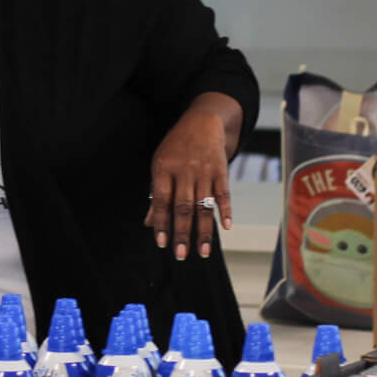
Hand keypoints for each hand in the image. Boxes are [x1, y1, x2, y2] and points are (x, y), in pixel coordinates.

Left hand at [144, 109, 232, 261]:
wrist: (202, 122)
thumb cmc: (176, 148)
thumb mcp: (160, 165)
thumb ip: (156, 194)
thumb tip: (149, 223)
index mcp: (164, 168)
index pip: (161, 200)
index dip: (161, 222)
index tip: (161, 243)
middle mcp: (184, 170)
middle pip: (183, 206)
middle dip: (182, 232)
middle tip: (180, 254)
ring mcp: (204, 171)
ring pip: (204, 205)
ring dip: (204, 230)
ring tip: (202, 251)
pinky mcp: (221, 171)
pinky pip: (224, 194)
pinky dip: (226, 210)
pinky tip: (226, 227)